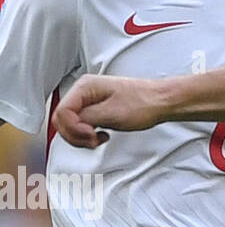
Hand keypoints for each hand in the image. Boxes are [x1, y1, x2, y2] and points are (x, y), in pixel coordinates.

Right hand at [54, 75, 168, 147]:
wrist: (162, 102)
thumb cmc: (144, 103)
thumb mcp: (111, 113)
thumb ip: (85, 119)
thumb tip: (70, 124)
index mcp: (85, 86)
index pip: (61, 112)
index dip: (73, 128)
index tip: (90, 134)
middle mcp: (84, 91)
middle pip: (63, 120)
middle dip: (76, 135)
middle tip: (94, 139)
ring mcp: (89, 100)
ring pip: (71, 125)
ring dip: (82, 137)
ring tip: (99, 138)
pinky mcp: (96, 110)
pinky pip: (81, 126)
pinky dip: (88, 135)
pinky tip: (102, 135)